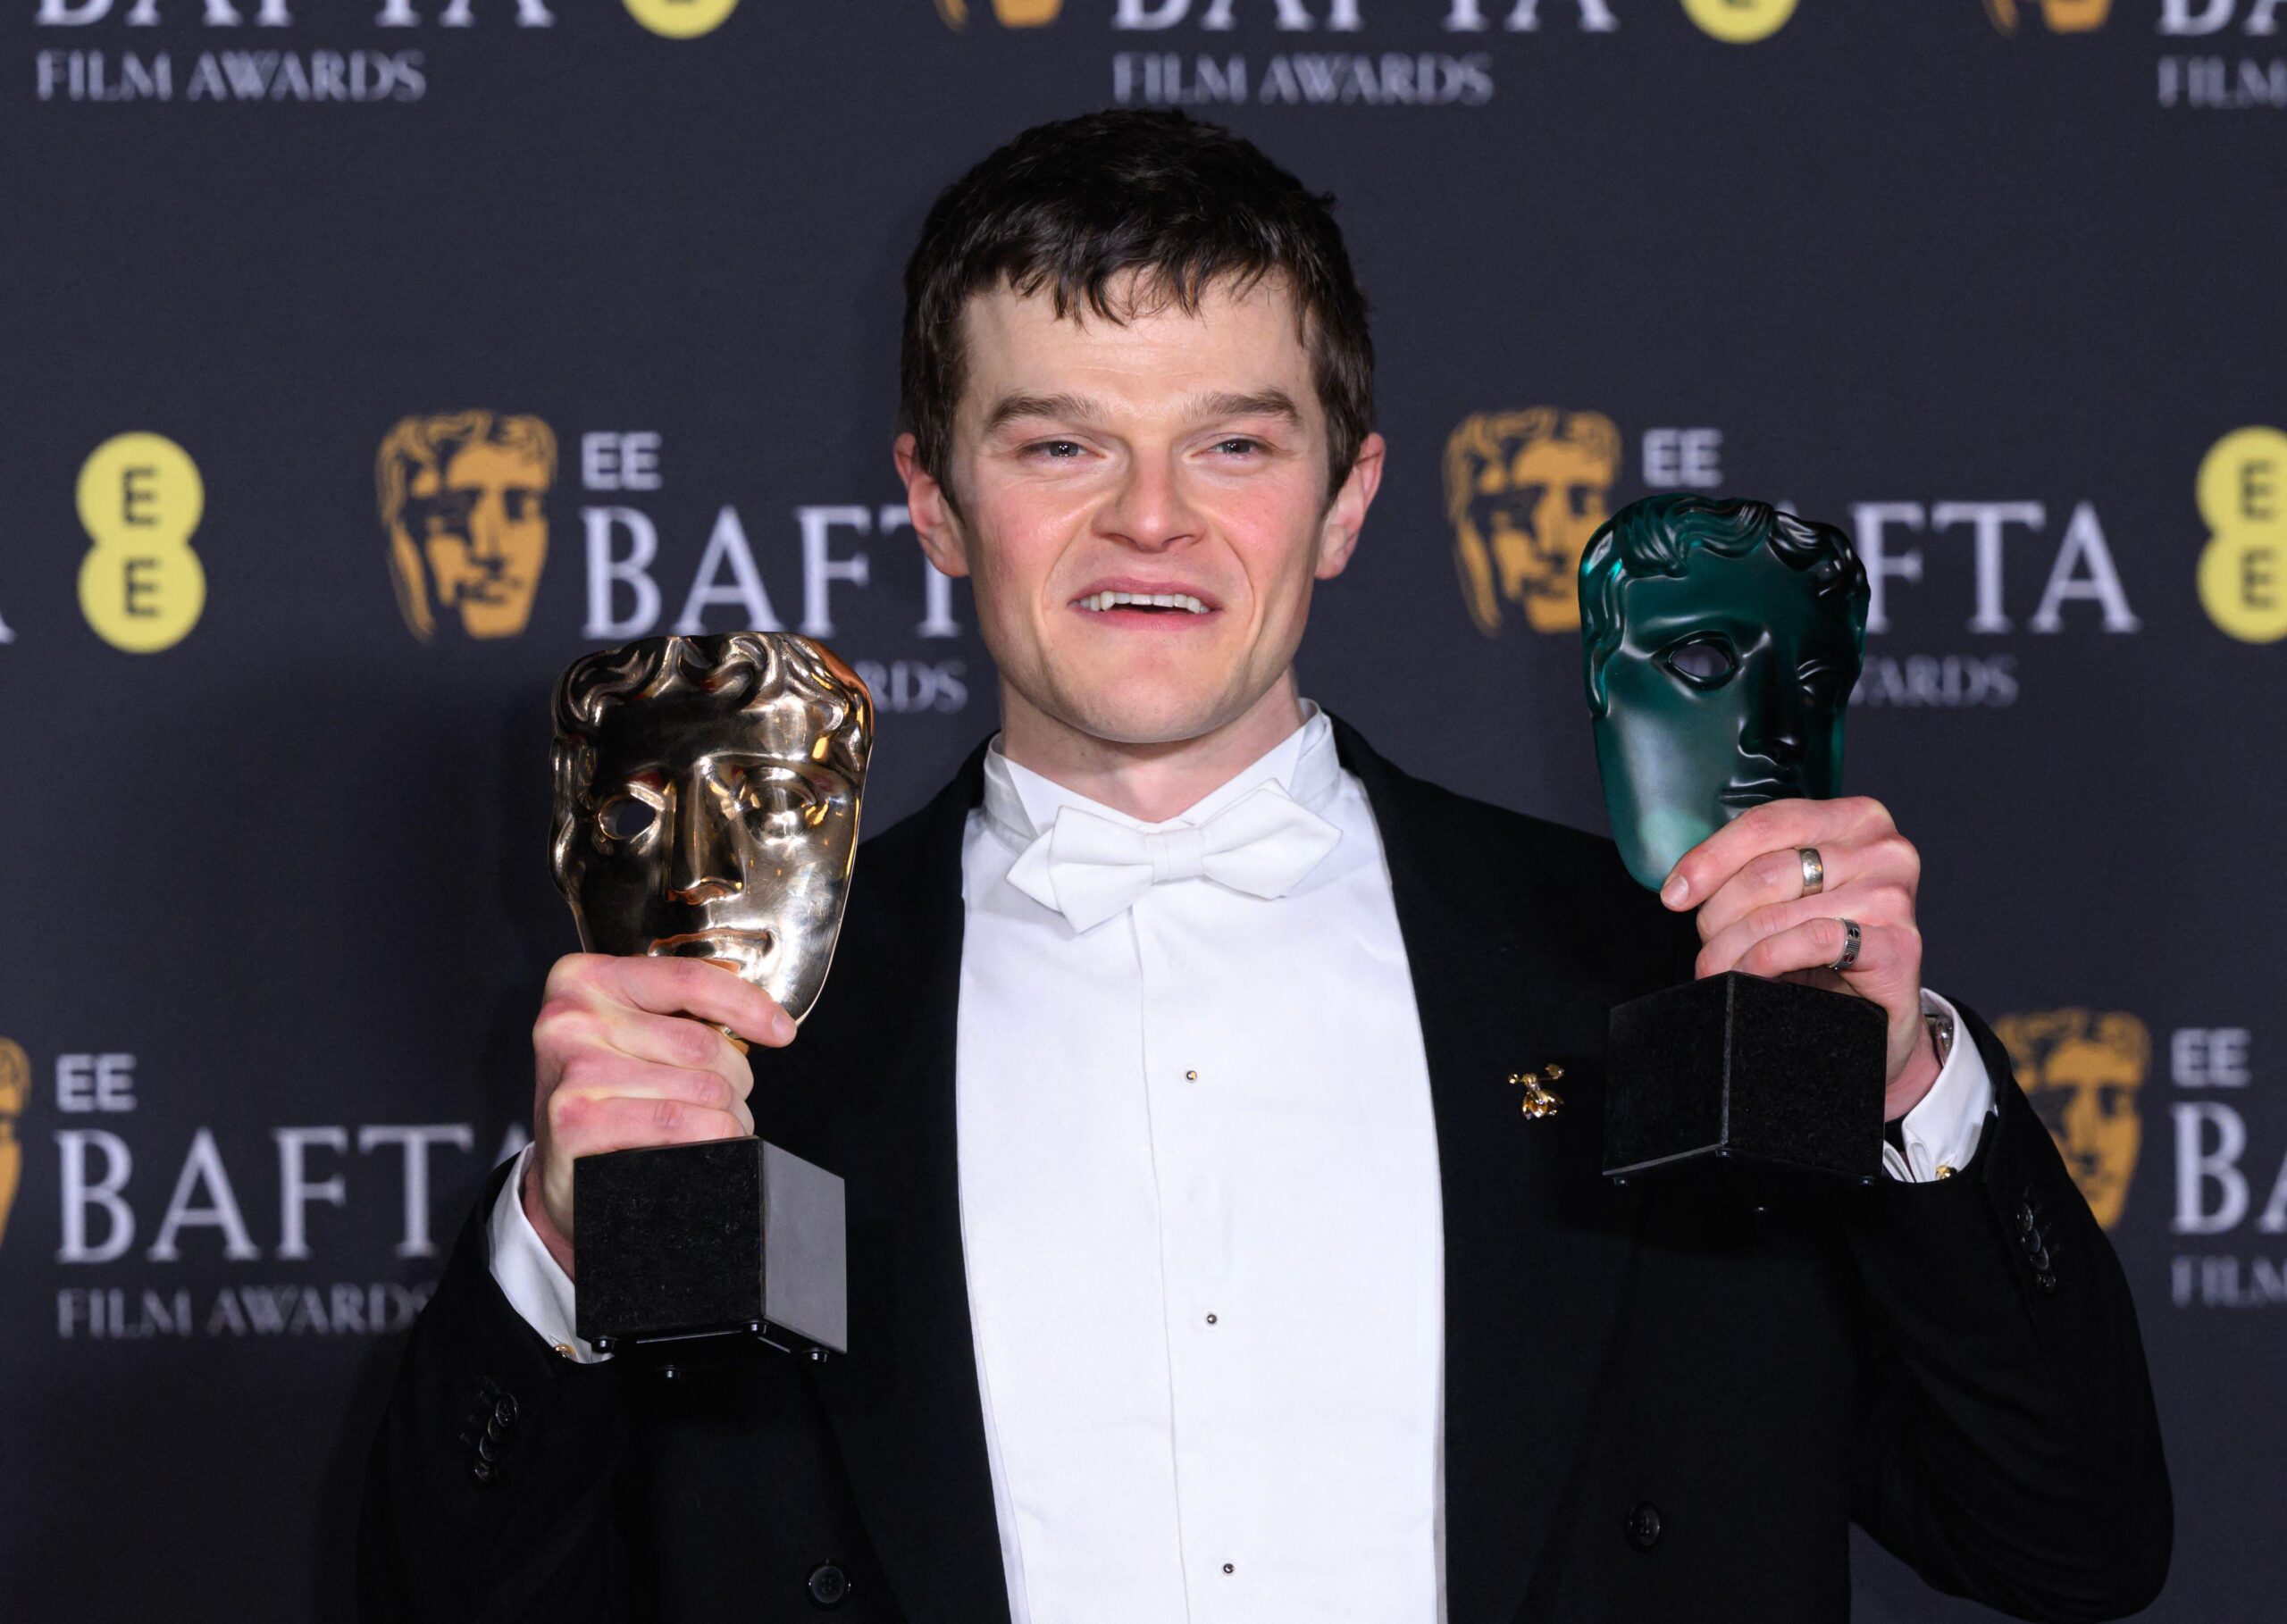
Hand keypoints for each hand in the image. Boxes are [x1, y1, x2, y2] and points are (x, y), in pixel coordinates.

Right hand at [523, 954, 794, 1277]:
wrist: (563, 1174)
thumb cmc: (608, 1097)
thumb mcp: (631, 1036)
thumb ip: (681, 1013)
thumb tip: (768, 1020)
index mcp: (586, 979)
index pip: (689, 979)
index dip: (748, 1006)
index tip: (782, 1032)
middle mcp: (570, 1018)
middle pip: (702, 1043)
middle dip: (736, 1080)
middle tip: (729, 1103)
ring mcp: (572, 1070)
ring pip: (701, 1088)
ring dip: (727, 1118)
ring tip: (714, 1130)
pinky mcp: (576, 1121)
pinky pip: (677, 1124)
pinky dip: (708, 1141)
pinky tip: (701, 1149)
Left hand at [1661, 797, 1941, 1120]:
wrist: (1881, 1017)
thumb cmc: (1831, 950)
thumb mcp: (1794, 896)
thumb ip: (1757, 870)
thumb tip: (1683, 884)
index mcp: (1854, 819)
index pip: (1766, 823)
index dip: (1711, 858)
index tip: (1674, 895)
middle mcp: (1882, 848)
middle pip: (1768, 871)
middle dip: (1719, 916)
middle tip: (1706, 950)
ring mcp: (1893, 894)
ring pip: (1780, 912)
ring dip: (1734, 949)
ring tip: (1718, 971)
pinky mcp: (1899, 943)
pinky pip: (1812, 940)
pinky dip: (1768, 960)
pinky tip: (1751, 975)